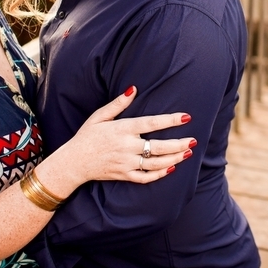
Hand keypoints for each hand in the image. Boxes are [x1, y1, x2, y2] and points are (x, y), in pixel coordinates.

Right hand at [52, 86, 194, 190]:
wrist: (74, 162)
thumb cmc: (87, 136)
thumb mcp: (99, 116)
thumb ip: (118, 104)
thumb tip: (134, 89)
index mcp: (122, 129)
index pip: (151, 124)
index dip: (170, 120)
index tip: (186, 117)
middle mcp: (126, 147)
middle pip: (158, 146)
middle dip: (178, 144)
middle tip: (193, 140)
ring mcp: (126, 163)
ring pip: (156, 163)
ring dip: (174, 158)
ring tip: (187, 153)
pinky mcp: (124, 175)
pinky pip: (146, 177)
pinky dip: (160, 174)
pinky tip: (171, 168)